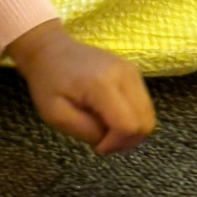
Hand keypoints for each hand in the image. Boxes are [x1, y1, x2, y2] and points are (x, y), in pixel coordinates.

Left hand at [6, 19, 156, 154]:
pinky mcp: (134, 71)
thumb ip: (86, 131)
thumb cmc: (48, 82)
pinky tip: (110, 116)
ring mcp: (132, 71)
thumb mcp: (56, 114)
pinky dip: (132, 117)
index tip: (98, 147)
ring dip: (131, 130)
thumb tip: (111, 141)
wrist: (50, 50)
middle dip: (127, 141)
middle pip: (145, 122)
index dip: (117, 144)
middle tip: (104, 142)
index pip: (128, 125)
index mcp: (101, 84)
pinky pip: (144, 104)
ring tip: (106, 129)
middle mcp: (124, 74)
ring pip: (148, 115)